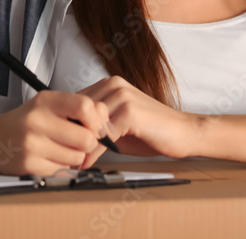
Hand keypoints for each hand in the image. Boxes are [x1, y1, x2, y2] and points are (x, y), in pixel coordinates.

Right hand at [0, 90, 111, 175]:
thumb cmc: (26, 121)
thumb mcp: (48, 105)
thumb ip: (77, 108)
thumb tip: (105, 118)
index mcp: (45, 100)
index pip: (85, 107)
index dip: (97, 119)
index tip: (95, 125)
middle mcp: (37, 120)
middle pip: (86, 138)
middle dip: (88, 143)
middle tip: (80, 140)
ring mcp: (32, 144)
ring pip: (77, 157)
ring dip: (76, 156)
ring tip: (61, 147)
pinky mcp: (29, 165)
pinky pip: (63, 170)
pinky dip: (62, 166)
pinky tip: (50, 157)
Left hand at [75, 76, 200, 168]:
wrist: (184, 132)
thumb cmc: (151, 131)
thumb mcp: (117, 125)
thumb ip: (96, 124)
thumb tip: (66, 136)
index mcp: (110, 84)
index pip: (75, 101)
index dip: (67, 124)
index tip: (61, 143)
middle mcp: (114, 85)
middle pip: (78, 111)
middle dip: (70, 135)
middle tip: (63, 157)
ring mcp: (122, 97)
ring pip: (87, 123)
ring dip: (79, 145)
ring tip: (73, 161)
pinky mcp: (129, 112)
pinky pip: (101, 135)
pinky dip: (93, 152)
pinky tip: (89, 162)